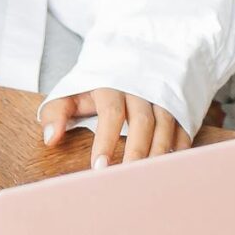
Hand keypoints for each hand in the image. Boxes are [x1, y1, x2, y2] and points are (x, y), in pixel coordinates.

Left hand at [41, 90, 191, 167]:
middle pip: (142, 121)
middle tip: (127, 179)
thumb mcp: (72, 91)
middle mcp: (141, 89)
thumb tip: (50, 138)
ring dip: (158, 154)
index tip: (98, 167)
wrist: (133, 54)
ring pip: (166, 125)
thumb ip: (56, 112)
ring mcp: (163, 96)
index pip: (110, 112)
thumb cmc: (98, 83)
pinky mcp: (180, 105)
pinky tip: (170, 168)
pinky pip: (184, 127)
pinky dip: (179, 148)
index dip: (106, 140)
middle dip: (135, 152)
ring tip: (148, 180)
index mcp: (111, 84)